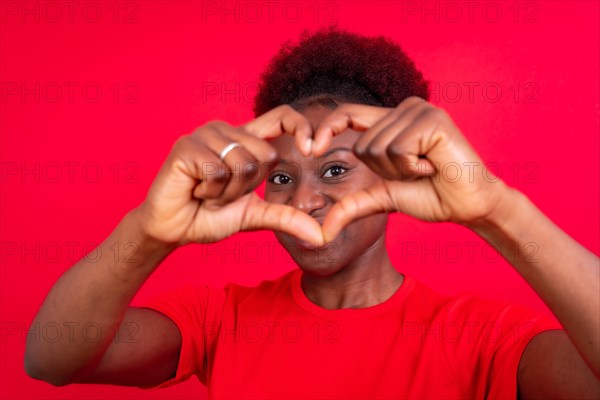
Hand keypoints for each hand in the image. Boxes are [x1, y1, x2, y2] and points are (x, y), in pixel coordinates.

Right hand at [136, 106, 322, 244]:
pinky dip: (210, 191)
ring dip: (227, 192)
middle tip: (223, 192)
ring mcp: (205, 135)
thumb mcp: (255, 216)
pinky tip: (194, 190)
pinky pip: (218, 171)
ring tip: (207, 192)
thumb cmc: (210, 217)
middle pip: (266, 155)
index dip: (301, 126)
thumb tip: (323, 236)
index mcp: (245, 140)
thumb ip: (286, 218)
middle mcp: (227, 130)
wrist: (173, 229)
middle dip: (248, 187)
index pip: (281, 117)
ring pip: (243, 164)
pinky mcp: (186, 146)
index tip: (311, 149)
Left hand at [312, 97, 509, 241]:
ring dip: (400, 170)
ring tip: (426, 167)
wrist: (470, 205)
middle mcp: (405, 109)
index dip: (327, 128)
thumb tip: (321, 232)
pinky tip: (433, 164)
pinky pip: (397, 149)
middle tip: (416, 172)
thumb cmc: (432, 196)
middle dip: (385, 171)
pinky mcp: (432, 119)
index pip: (348, 114)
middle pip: (363, 145)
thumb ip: (353, 205)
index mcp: (392, 122)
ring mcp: (419, 110)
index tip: (310, 149)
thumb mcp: (384, 198)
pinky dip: (412, 167)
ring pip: (378, 147)